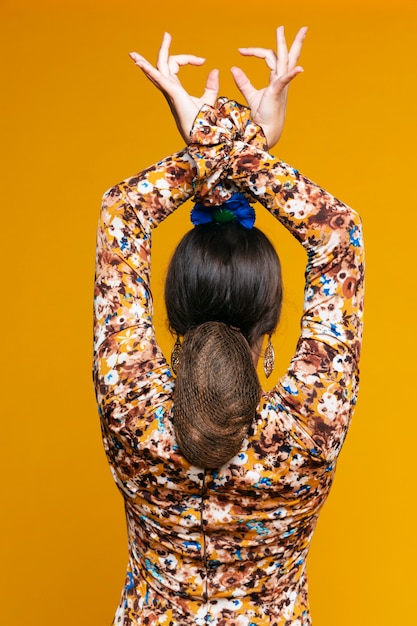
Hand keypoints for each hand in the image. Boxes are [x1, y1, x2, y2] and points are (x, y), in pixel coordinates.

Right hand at [129, 33, 218, 143]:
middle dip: (165, 48)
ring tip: (140, 48)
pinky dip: (148, 69)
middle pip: (165, 63)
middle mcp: (169, 88)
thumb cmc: (202, 120)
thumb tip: (214, 70)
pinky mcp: (172, 92)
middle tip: (167, 34)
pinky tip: (139, 62)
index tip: (203, 61)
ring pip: (157, 69)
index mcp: (175, 88)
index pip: (176, 65)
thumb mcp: (209, 98)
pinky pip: (158, 78)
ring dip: (150, 57)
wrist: (200, 134)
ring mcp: (169, 90)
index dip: (188, 59)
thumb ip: (211, 85)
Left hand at [231, 26, 307, 148]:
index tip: (241, 51)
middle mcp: (280, 80)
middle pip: (286, 56)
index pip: (269, 57)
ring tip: (291, 32)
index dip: (256, 51)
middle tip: (289, 28)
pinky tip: (299, 69)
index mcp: (275, 80)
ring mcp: (281, 86)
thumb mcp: (250, 95)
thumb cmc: (261, 116)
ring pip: (286, 61)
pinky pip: (285, 80)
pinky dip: (291, 74)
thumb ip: (243, 82)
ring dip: (289, 46)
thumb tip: (233, 68)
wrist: (265, 132)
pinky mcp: (278, 93)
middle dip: (288, 41)